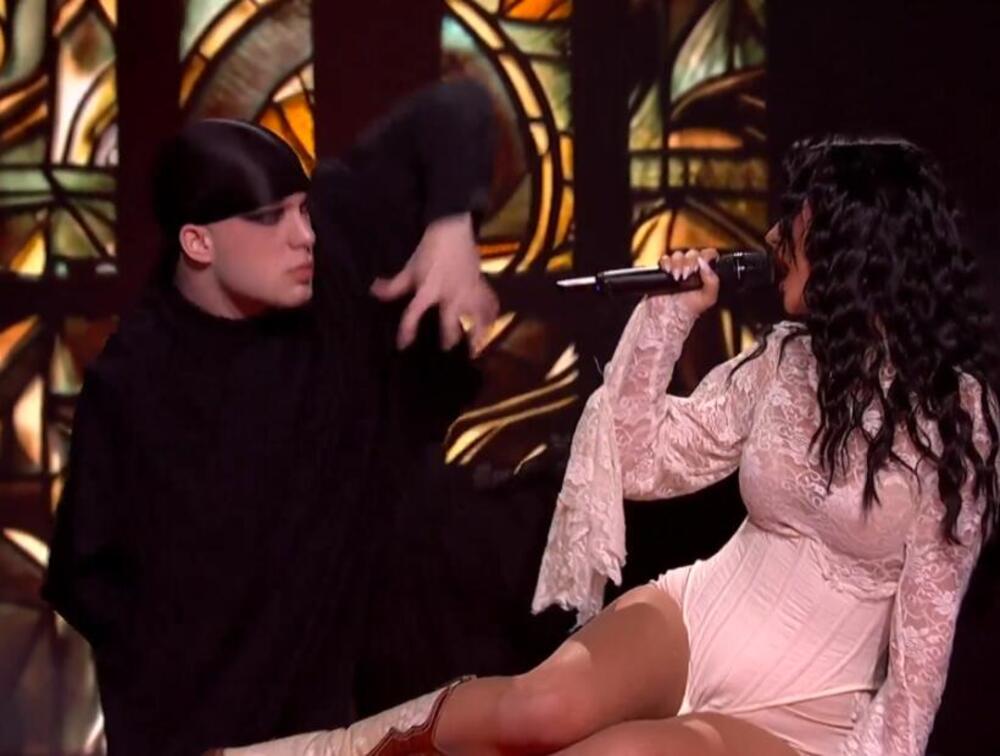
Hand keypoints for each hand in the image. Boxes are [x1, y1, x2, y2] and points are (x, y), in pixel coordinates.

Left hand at [370, 213, 498, 352]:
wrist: (453, 230)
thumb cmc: (429, 250)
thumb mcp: (410, 268)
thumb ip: (394, 285)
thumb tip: (374, 291)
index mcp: (428, 289)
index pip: (413, 314)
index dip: (407, 331)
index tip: (403, 346)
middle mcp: (450, 294)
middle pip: (450, 324)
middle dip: (448, 339)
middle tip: (446, 349)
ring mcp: (468, 291)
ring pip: (477, 318)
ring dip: (477, 334)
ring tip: (475, 348)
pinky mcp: (481, 286)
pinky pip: (491, 305)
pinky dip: (492, 316)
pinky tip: (490, 326)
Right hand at [658, 248, 719, 314]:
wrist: (670, 315)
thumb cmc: (689, 309)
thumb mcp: (709, 297)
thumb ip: (712, 280)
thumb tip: (705, 264)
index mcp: (705, 272)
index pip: (708, 255)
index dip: (704, 257)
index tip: (699, 266)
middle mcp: (692, 268)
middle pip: (692, 253)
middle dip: (689, 263)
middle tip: (687, 275)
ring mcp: (678, 268)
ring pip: (678, 255)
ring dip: (677, 264)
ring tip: (677, 277)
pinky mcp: (665, 269)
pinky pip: (665, 259)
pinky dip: (666, 263)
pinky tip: (668, 272)